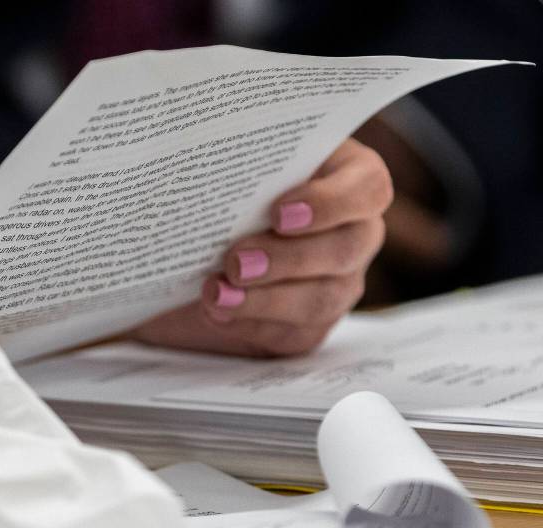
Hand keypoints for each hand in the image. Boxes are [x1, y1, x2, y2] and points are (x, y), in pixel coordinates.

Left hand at [132, 138, 391, 356]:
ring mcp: (338, 282)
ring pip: (321, 299)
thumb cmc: (221, 191)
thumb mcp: (227, 168)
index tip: (279, 213)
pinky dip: (251, 324)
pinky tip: (217, 313)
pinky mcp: (309, 324)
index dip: (331, 203)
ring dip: (265, 300)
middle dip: (288, 259)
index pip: (367, 188)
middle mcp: (353, 232)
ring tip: (216, 293)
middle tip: (237, 261)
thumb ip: (234, 162)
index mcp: (345, 179)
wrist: (191, 248)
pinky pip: (294, 333)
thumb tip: (213, 167)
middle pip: (346, 249)